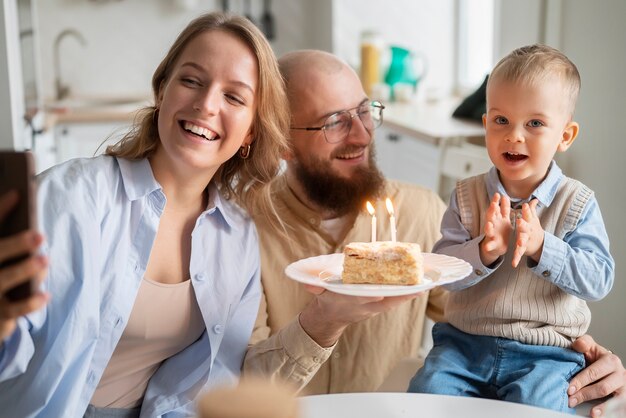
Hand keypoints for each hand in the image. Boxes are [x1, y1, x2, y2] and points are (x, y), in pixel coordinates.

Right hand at [0, 191, 48, 341]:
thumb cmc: (3, 282)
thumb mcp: (5, 261)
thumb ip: (14, 247)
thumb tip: (36, 227)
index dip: (1, 209)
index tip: (18, 193)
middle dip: (16, 244)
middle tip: (39, 235)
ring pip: (1, 281)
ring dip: (23, 270)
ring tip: (44, 260)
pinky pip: (13, 310)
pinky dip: (30, 303)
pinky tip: (45, 294)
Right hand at [298, 284, 418, 346]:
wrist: (331, 317)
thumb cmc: (327, 299)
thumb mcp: (319, 294)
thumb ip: (314, 287)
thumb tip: (309, 284)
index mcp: (351, 301)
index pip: (363, 298)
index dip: (373, 296)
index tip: (382, 292)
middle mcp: (366, 305)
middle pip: (385, 299)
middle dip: (400, 293)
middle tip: (416, 285)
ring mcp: (374, 306)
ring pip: (394, 300)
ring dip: (408, 293)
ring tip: (425, 283)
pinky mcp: (381, 305)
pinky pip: (396, 300)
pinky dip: (408, 294)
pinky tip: (420, 286)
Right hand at [480, 193, 510, 265]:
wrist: (497, 246)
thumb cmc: (501, 231)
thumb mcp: (504, 219)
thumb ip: (504, 208)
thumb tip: (504, 195)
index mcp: (497, 218)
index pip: (496, 208)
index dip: (496, 202)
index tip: (498, 194)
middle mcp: (492, 224)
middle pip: (491, 217)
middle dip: (492, 211)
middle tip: (494, 205)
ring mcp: (491, 234)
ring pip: (488, 230)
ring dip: (488, 227)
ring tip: (489, 224)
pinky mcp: (491, 244)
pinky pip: (489, 245)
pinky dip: (488, 246)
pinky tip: (487, 247)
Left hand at [512, 199, 543, 266]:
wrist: (539, 243)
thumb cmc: (533, 228)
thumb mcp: (533, 219)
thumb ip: (531, 210)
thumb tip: (534, 199)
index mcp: (529, 223)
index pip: (529, 215)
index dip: (527, 211)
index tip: (525, 205)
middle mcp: (528, 231)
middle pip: (525, 227)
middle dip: (523, 224)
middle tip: (520, 221)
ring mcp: (526, 240)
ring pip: (523, 240)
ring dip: (521, 241)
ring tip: (520, 242)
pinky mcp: (522, 249)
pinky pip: (518, 254)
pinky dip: (516, 259)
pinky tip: (513, 264)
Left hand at [568, 334, 625, 416]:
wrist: (606, 365)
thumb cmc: (595, 358)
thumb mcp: (589, 347)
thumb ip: (584, 343)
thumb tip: (578, 344)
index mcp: (611, 360)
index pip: (594, 372)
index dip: (580, 381)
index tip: (569, 388)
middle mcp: (620, 374)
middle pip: (603, 388)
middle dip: (585, 395)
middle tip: (571, 400)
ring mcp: (624, 386)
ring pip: (615, 399)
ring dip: (602, 407)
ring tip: (592, 413)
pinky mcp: (625, 397)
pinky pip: (621, 406)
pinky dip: (610, 411)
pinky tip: (600, 415)